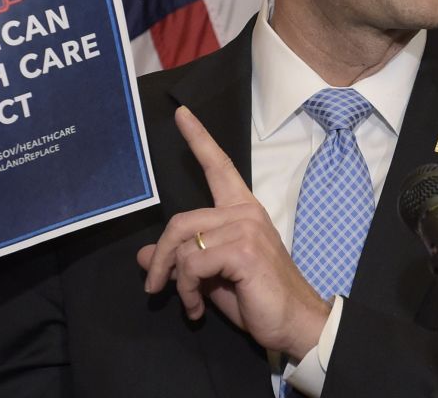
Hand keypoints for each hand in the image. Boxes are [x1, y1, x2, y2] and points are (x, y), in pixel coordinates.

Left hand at [136, 107, 330, 359]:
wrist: (295, 324)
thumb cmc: (257, 299)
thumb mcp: (211, 277)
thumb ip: (182, 261)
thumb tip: (143, 255)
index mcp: (242, 209)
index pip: (218, 166)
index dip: (198, 139)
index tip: (181, 113)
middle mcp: (244, 212)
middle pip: (179, 221)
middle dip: (160, 258)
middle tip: (153, 287)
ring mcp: (245, 228)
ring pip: (183, 245)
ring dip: (176, 281)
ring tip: (187, 303)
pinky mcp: (242, 249)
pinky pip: (192, 263)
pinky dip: (187, 289)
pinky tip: (197, 308)